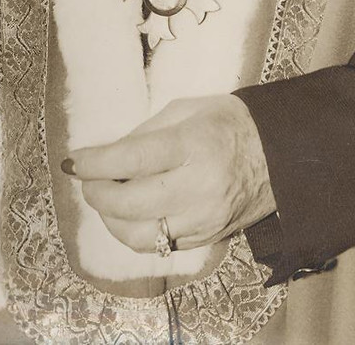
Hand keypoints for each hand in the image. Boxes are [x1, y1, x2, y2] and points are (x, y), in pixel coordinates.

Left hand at [64, 94, 276, 252]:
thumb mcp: (187, 109)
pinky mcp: (206, 239)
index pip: (133, 158)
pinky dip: (136, 232)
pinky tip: (130, 214)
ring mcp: (203, 219)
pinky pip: (159, 246)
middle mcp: (198, 187)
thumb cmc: (229, 122)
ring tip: (105, 199)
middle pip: (130, 203)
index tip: (75, 161)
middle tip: (87, 179)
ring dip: (111, 219)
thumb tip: (109, 154)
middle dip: (97, 193)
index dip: (96, 162)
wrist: (280, 156)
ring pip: (140, 236)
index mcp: (193, 145)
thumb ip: (147, 131)